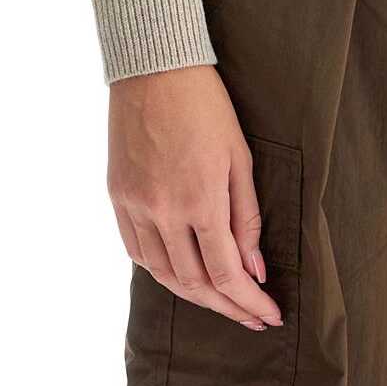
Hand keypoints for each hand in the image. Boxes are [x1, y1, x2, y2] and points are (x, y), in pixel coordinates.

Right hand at [108, 65, 282, 329]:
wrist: (155, 70)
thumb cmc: (207, 107)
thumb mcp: (240, 158)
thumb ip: (246, 218)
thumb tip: (254, 269)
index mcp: (200, 201)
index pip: (226, 273)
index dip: (249, 301)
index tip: (269, 315)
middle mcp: (163, 212)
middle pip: (194, 283)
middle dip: (226, 306)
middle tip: (251, 316)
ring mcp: (135, 207)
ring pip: (162, 274)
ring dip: (194, 295)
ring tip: (221, 301)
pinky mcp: (117, 197)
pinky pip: (137, 251)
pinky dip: (160, 270)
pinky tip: (181, 275)